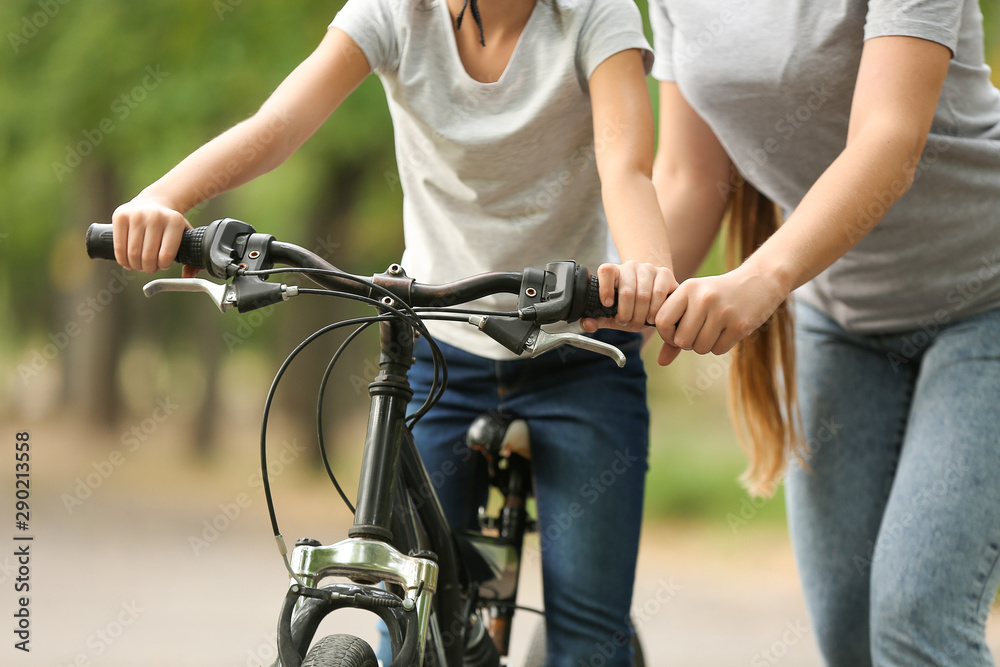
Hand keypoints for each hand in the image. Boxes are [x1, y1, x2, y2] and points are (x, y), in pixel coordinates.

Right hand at [112, 197, 197, 276]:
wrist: (154, 201)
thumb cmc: (170, 225)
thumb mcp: (185, 236)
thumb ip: (192, 259)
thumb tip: (187, 276)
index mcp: (175, 221)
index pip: (166, 255)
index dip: (163, 265)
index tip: (163, 264)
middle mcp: (156, 216)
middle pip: (148, 257)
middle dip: (149, 268)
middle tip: (150, 267)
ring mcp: (136, 215)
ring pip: (133, 254)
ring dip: (136, 265)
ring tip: (140, 264)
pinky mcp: (120, 216)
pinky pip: (119, 247)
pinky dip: (123, 260)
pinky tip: (128, 261)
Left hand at [580, 261, 677, 333]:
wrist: (652, 293)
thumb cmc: (630, 304)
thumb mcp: (612, 313)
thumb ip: (598, 319)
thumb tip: (587, 324)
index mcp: (614, 271)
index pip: (606, 271)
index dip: (605, 288)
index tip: (607, 304)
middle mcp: (630, 266)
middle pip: (626, 291)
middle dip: (626, 314)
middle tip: (626, 323)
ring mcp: (648, 268)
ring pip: (643, 295)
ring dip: (640, 315)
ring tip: (638, 323)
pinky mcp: (664, 273)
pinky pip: (658, 294)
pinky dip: (654, 311)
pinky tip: (651, 318)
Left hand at [653, 264, 788, 365]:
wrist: (759, 280)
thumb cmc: (718, 294)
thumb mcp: (694, 301)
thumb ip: (675, 329)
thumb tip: (661, 361)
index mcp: (688, 288)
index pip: (662, 321)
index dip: (666, 335)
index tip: (675, 334)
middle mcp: (704, 298)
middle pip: (681, 341)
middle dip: (688, 343)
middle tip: (698, 332)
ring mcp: (723, 311)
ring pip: (700, 348)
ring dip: (704, 346)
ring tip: (714, 330)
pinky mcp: (740, 325)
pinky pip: (718, 350)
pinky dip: (720, 346)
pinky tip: (727, 331)